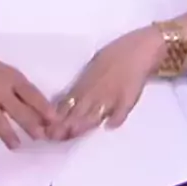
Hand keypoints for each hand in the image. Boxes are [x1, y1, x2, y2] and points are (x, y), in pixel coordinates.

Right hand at [0, 37, 57, 152]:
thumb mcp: (4, 71)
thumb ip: (18, 88)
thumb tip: (36, 110)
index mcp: (11, 77)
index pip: (32, 94)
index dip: (45, 108)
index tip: (55, 120)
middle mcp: (0, 90)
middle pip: (20, 112)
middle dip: (32, 127)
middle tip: (41, 137)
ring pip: (1, 124)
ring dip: (10, 138)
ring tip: (16, 146)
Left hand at [46, 27, 163, 140]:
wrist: (139, 49)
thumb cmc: (115, 54)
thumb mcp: (93, 67)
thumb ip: (81, 86)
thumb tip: (66, 103)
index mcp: (85, 83)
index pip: (67, 103)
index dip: (57, 117)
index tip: (47, 129)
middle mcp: (95, 90)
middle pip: (77, 111)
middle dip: (64, 125)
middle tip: (53, 136)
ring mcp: (111, 94)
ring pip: (94, 112)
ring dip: (82, 124)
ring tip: (71, 134)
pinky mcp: (129, 96)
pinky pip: (121, 110)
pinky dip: (115, 118)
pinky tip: (109, 125)